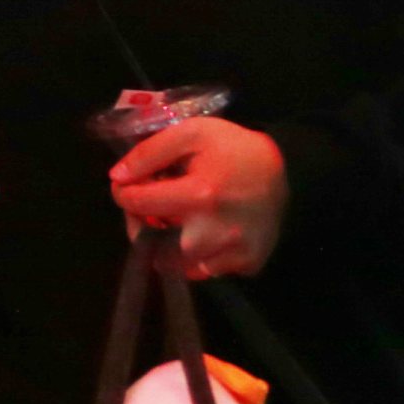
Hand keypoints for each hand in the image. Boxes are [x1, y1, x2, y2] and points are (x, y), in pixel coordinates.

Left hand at [108, 117, 288, 277]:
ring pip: (179, 264)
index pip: (137, 204)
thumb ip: (149, 153)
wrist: (286, 169)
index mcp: (199, 196)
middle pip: (154, 244)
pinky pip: (208, 270)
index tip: (129, 184)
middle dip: (142, 224)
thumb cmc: (233, 148)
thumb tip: (117, 177)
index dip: (123, 192)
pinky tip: (203, 231)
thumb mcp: (189, 133)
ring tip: (176, 218)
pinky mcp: (248, 264)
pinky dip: (197, 255)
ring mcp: (234, 253)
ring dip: (168, 244)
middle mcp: (215, 233)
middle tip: (150, 206)